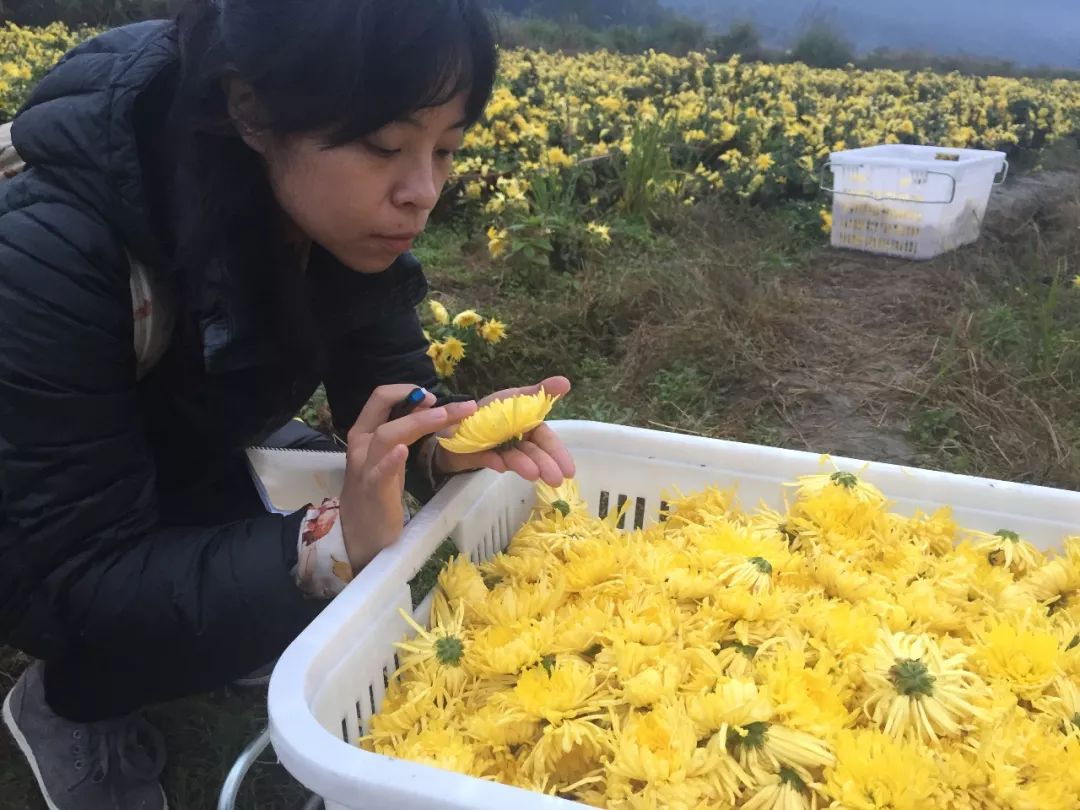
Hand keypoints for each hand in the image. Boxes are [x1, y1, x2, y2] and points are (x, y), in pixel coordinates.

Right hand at [339, 384, 476, 571]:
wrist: (359, 536)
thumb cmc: (378, 495)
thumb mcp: (390, 459)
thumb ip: (403, 435)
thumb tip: (430, 412)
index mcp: (364, 434)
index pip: (380, 398)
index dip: (407, 391)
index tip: (433, 397)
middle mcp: (361, 446)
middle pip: (385, 410)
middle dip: (421, 402)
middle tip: (460, 405)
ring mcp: (365, 468)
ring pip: (386, 435)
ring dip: (417, 422)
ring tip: (443, 415)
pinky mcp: (373, 491)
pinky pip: (380, 472)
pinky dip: (391, 460)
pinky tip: (403, 451)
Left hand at [432, 376, 575, 485]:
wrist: (453, 424)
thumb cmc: (490, 411)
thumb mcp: (516, 397)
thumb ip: (540, 392)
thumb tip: (567, 382)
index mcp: (526, 426)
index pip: (546, 439)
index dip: (558, 453)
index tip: (570, 471)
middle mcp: (515, 441)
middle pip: (534, 452)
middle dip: (545, 465)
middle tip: (555, 480)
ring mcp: (499, 450)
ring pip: (514, 457)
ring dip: (523, 464)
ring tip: (533, 474)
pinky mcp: (480, 456)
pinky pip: (488, 458)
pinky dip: (495, 461)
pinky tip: (500, 465)